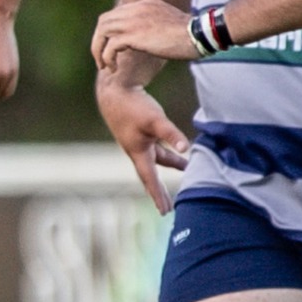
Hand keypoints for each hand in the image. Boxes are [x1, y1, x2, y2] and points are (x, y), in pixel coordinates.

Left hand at [92, 0, 195, 70]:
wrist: (201, 34)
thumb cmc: (193, 35)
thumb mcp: (170, 24)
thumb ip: (155, 25)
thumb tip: (149, 39)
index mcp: (146, 4)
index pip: (117, 14)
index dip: (110, 31)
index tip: (111, 47)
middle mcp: (137, 8)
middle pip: (104, 20)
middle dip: (99, 40)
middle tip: (102, 58)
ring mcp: (134, 20)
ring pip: (103, 31)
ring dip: (99, 50)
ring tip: (104, 66)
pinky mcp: (134, 35)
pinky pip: (110, 46)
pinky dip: (107, 58)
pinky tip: (113, 68)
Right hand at [95, 76, 189, 215]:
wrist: (114, 90)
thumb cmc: (133, 106)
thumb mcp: (155, 120)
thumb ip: (172, 134)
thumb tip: (187, 148)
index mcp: (138, 152)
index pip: (150, 180)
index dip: (158, 195)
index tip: (164, 211)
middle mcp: (137, 150)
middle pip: (152, 175)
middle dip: (160, 190)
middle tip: (169, 207)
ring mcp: (138, 141)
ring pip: (158, 159)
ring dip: (172, 165)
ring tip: (187, 169)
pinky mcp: (140, 131)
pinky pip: (157, 147)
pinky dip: (169, 152)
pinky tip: (178, 148)